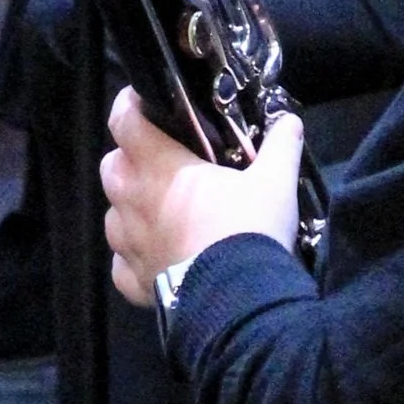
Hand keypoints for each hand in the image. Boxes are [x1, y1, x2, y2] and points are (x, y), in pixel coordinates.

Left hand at [101, 88, 303, 307]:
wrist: (238, 302)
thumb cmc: (248, 229)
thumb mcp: (275, 182)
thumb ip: (281, 146)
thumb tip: (291, 121)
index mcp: (159, 168)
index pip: (124, 120)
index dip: (129, 104)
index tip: (144, 101)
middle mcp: (133, 202)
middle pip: (112, 166)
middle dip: (129, 157)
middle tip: (162, 159)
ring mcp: (129, 246)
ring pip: (113, 215)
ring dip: (130, 207)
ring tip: (160, 209)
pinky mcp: (135, 282)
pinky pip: (123, 265)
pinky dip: (134, 257)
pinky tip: (157, 255)